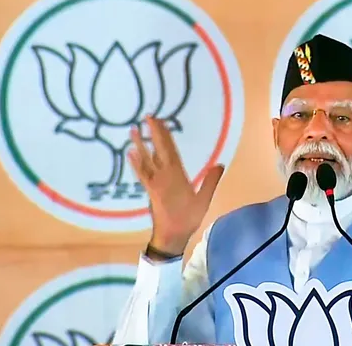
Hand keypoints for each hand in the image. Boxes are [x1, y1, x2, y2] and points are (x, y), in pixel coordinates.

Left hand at [127, 115, 223, 255]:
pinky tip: (130, 153)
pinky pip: (141, 172)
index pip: (170, 150)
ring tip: (133, 129)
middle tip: (147, 116)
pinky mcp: (149, 189)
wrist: (170, 235)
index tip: (160, 120)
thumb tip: (220, 164)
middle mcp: (163, 175)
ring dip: (139, 143)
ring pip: (145, 159)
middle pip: (157, 150)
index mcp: (176, 176)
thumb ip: (211, 182)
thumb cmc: (188, 218)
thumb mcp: (204, 201)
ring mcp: (154, 182)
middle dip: (153, 132)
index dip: (164, 134)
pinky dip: (135, 162)